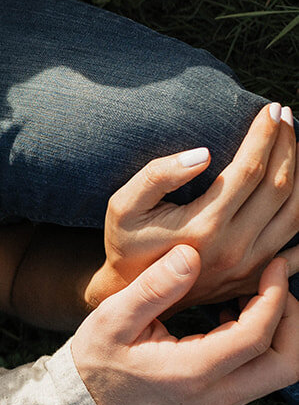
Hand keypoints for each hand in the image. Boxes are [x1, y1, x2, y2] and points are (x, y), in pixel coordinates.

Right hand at [71, 247, 298, 404]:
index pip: (256, 337)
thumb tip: (191, 255)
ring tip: (251, 294)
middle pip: (287, 364)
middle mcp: (214, 396)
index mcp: (190, 372)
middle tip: (272, 282)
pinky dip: (263, 341)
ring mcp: (220, 404)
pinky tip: (231, 313)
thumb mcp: (113, 316)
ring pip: (280, 372)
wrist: (85, 402)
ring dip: (280, 330)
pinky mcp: (220, 401)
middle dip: (292, 318)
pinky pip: (261, 374)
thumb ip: (154, 287)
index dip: (274, 296)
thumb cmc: (96, 356)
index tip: (273, 263)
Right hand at [88, 103, 298, 309]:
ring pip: (297, 213)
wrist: (136, 296)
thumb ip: (158, 175)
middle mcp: (234, 248)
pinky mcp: (257, 277)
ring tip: (295, 142)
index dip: (265, 135)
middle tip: (286, 115)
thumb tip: (202, 154)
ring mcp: (251, 267)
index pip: (250, 169)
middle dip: (288, 144)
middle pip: (279, 186)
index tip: (271, 108)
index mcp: (204, 225)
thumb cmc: (127, 243)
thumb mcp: (124, 205)